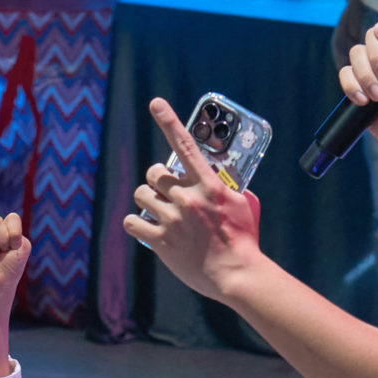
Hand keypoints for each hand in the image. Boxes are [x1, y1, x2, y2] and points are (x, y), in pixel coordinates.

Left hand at [124, 98, 271, 303]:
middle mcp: (187, 197)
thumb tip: (224, 182)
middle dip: (157, 180)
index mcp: (208, 185)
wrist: (237, 274)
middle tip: (166, 192)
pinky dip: (135, 223)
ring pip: (140, 194)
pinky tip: (144, 227)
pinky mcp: (160, 241)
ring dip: (146, 200)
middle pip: (154, 173)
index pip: (184, 145)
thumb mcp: (245, 205)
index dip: (168, 121)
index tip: (155, 103)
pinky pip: (132, 222)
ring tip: (157, 211)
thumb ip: (231, 188)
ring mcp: (171, 219)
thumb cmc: (244, 240)